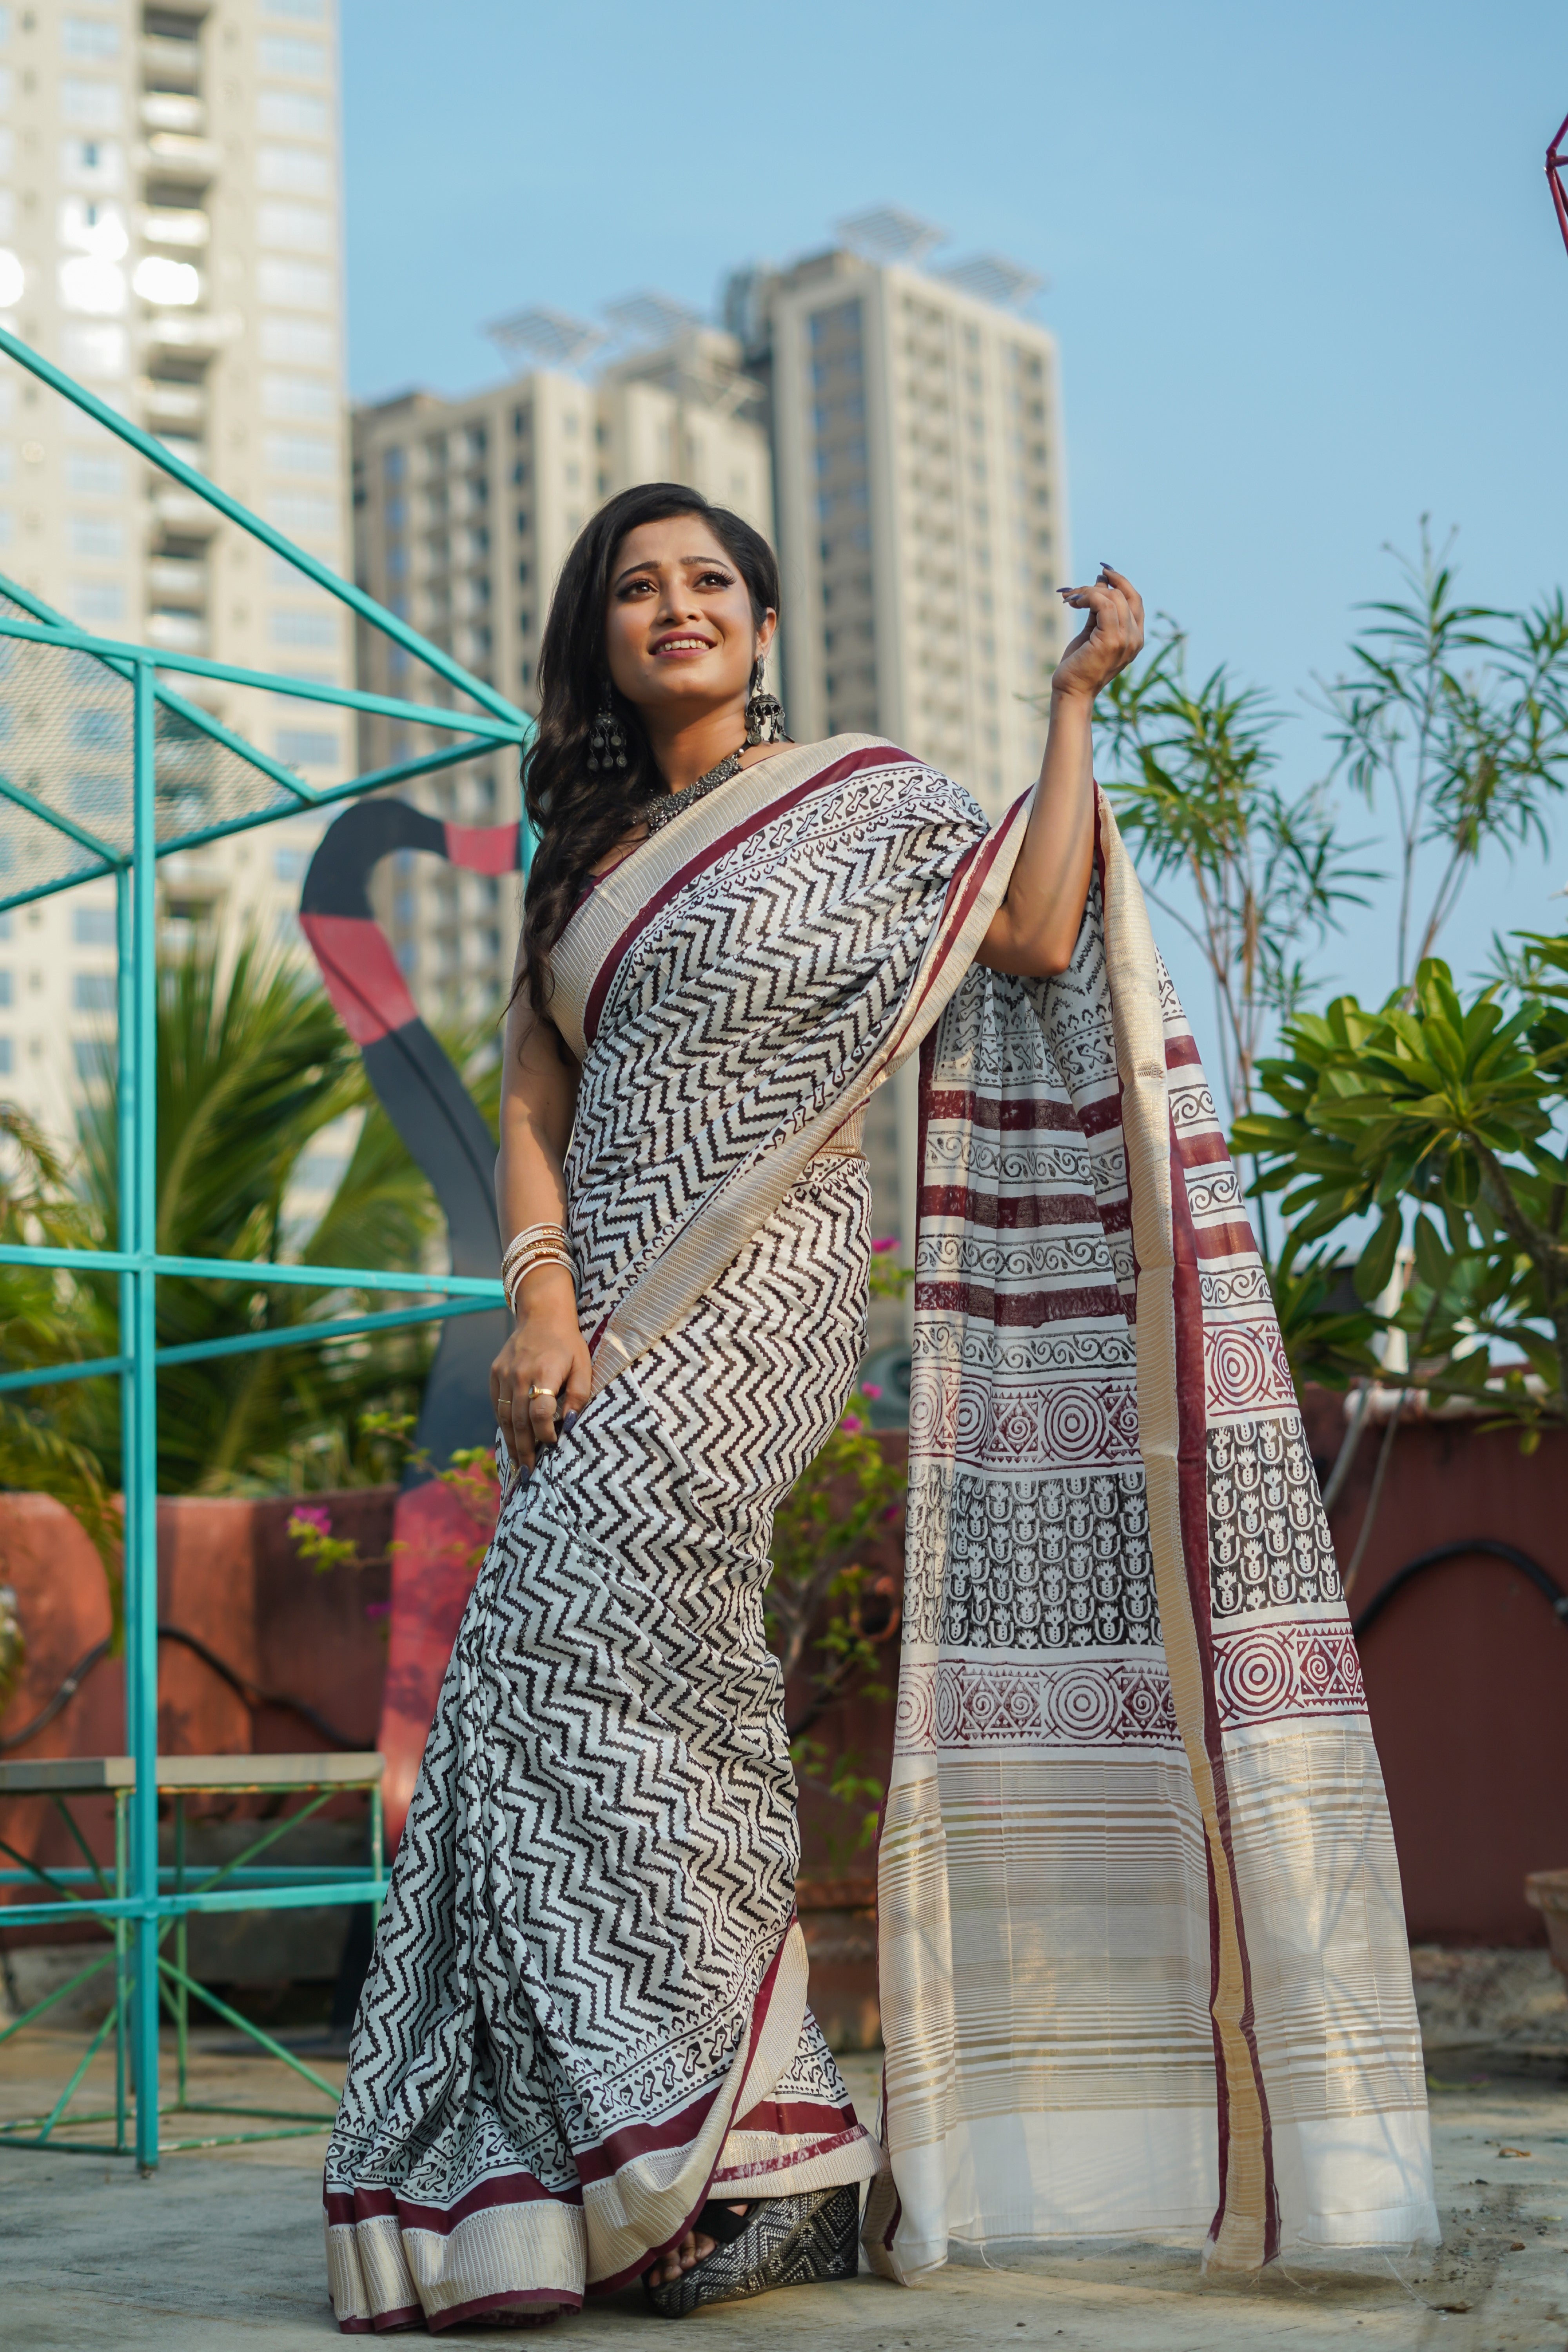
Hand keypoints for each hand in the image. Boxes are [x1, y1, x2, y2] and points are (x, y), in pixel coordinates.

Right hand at [489, 1266, 590, 1476]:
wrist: (541, 1316)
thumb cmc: (567, 1344)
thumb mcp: (583, 1366)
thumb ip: (578, 1395)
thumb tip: (570, 1424)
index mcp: (544, 1372)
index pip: (539, 1411)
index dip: (544, 1432)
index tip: (552, 1445)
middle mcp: (519, 1374)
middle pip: (518, 1420)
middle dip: (524, 1449)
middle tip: (529, 1473)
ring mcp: (503, 1374)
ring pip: (504, 1416)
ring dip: (511, 1443)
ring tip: (518, 1464)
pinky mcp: (495, 1374)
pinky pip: (497, 1406)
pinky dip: (502, 1425)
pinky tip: (509, 1441)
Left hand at [1052, 565, 1144, 704]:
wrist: (1072, 691)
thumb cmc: (1079, 665)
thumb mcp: (1092, 632)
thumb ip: (1100, 610)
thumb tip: (1101, 581)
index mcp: (1135, 638)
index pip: (1135, 600)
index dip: (1122, 582)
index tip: (1103, 571)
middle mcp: (1135, 639)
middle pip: (1125, 595)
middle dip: (1099, 586)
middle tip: (1074, 592)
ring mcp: (1126, 640)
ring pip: (1113, 597)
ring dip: (1088, 592)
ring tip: (1070, 599)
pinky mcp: (1112, 640)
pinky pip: (1105, 604)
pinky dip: (1088, 596)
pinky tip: (1073, 603)